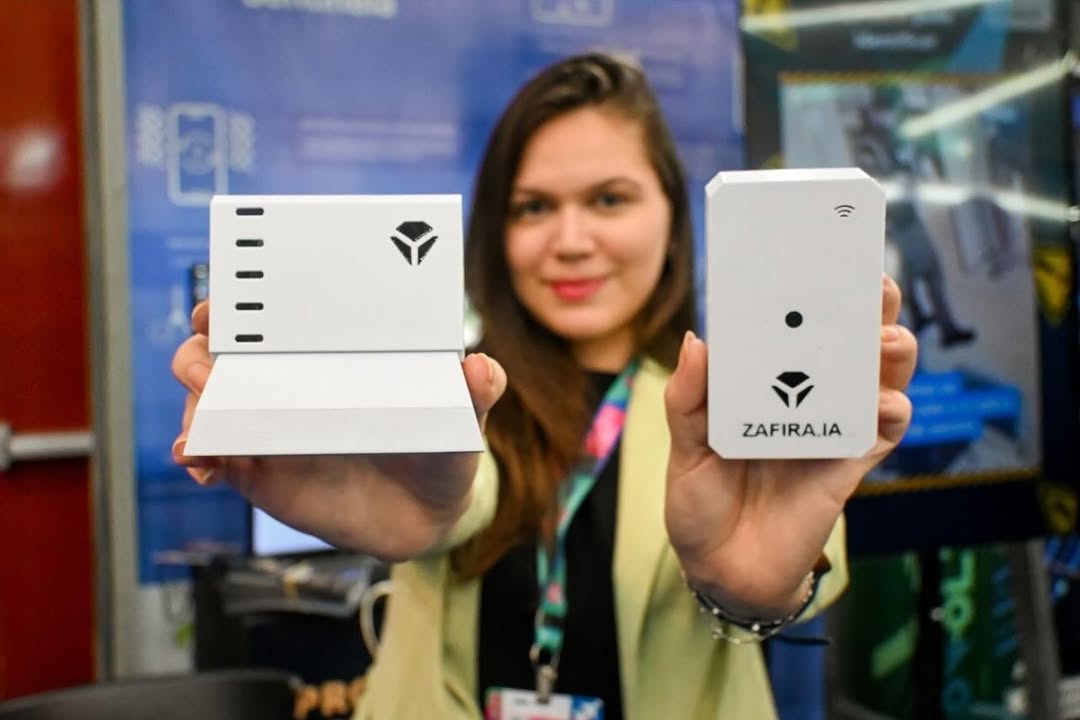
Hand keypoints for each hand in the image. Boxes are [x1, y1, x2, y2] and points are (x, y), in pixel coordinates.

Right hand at [171, 301, 506, 561]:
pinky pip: (212, 456)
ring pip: (205, 402)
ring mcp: (269, 427)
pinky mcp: (260, 473)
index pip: (272, 318)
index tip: (223, 304)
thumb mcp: (462, 415)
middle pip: (217, 354)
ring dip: (192, 403)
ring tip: (205, 423)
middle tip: (209, 366)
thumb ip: (475, 390)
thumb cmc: (440, 444)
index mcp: (329, 356)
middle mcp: (289, 383)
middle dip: (198, 351)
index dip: (236, 303)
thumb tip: (480, 368)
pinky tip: (201, 461)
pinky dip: (195, 452)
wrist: (429, 514)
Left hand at [663, 274, 916, 616]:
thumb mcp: (683, 448)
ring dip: (889, 351)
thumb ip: (688, 399)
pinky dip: (892, 411)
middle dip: (868, 307)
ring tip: (881, 339)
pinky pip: (883, 431)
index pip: (793, 326)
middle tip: (871, 285)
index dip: (811, 291)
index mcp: (763, 383)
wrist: (721, 570)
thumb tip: (697, 340)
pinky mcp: (849, 465)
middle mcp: (803, 396)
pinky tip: (883, 402)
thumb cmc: (699, 502)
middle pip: (849, 341)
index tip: (821, 254)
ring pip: (878, 376)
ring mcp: (829, 428)